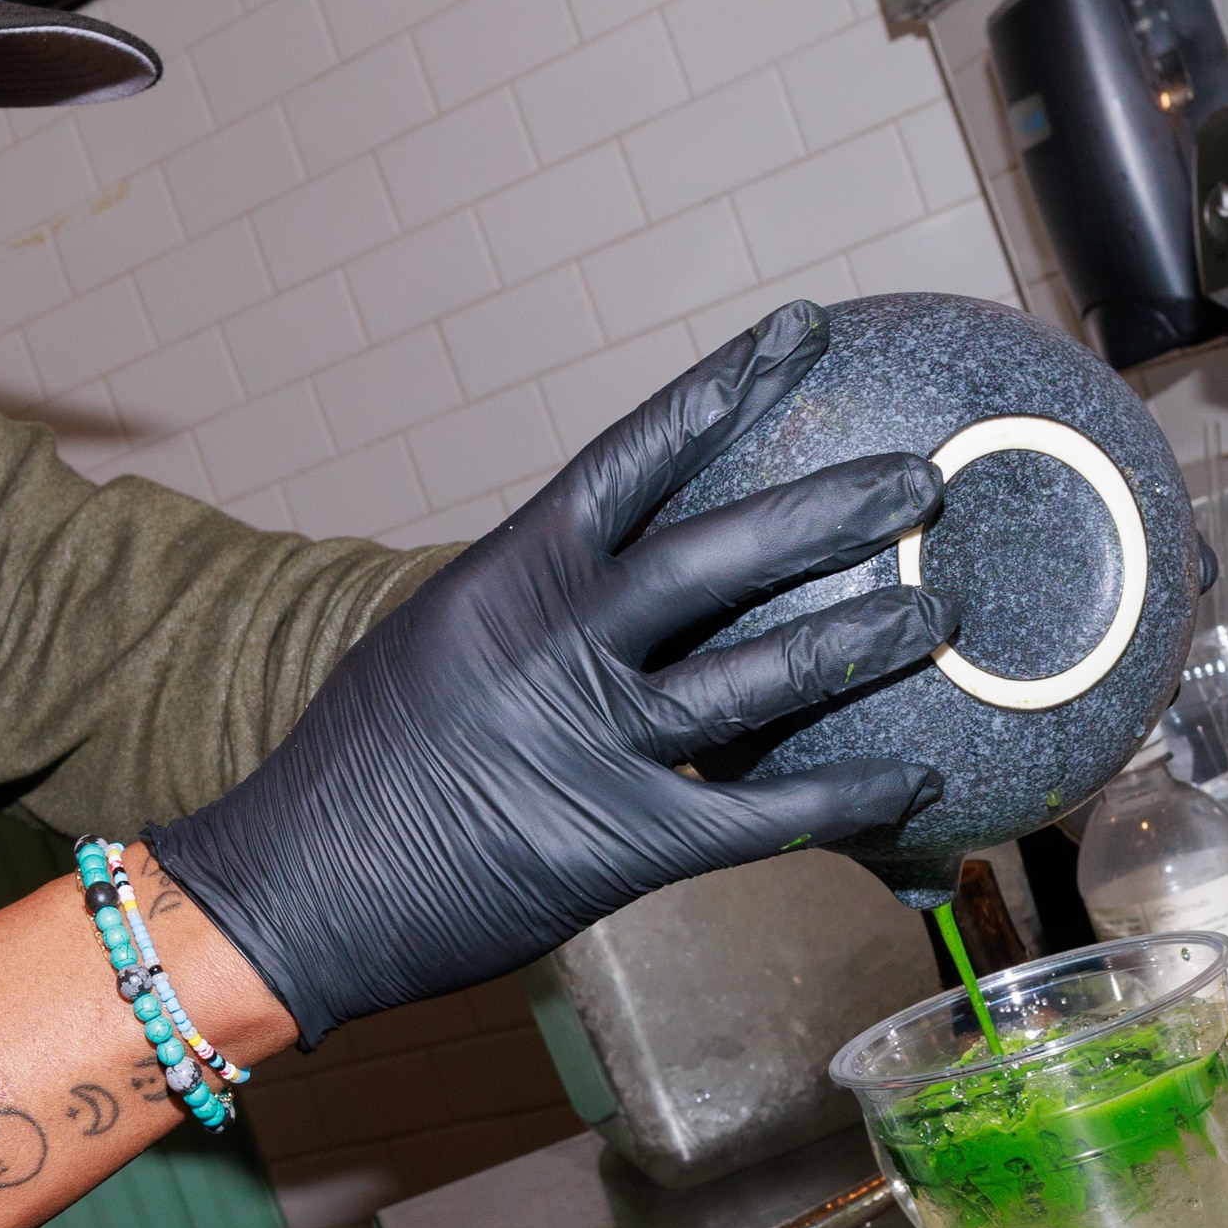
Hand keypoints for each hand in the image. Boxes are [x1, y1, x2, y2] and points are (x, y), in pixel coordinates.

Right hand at [151, 302, 952, 1040]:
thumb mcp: (431, 645)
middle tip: (916, 481)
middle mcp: (555, 646)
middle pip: (717, 555)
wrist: (289, 894)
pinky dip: (848, 796)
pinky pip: (760, 815)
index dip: (722, 390)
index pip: (632, 458)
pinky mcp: (617, 844)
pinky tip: (920, 778)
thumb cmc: (357, 771)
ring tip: (938, 609)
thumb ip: (526, 605)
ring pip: (756, 676)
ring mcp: (589, 744)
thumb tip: (607, 575)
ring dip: (859, 641)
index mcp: (508, 578)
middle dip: (827, 509)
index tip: (798, 333)